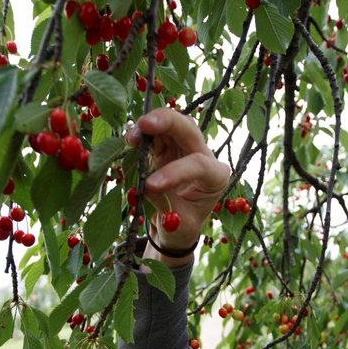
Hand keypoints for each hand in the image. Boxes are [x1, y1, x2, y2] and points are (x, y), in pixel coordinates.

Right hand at [126, 108, 229, 256]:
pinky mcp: (167, 147)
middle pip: (189, 129)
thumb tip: (146, 185)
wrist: (176, 225)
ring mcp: (185, 148)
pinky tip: (131, 139)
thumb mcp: (179, 223)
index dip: (175, 171)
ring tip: (132, 137)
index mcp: (216, 176)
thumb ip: (165, 202)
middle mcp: (204, 156)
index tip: (151, 185)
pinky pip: (156, 133)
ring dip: (151, 125)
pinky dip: (142, 134)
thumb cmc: (183, 225)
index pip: (199, 164)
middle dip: (168, 122)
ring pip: (172, 124)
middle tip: (144, 124)